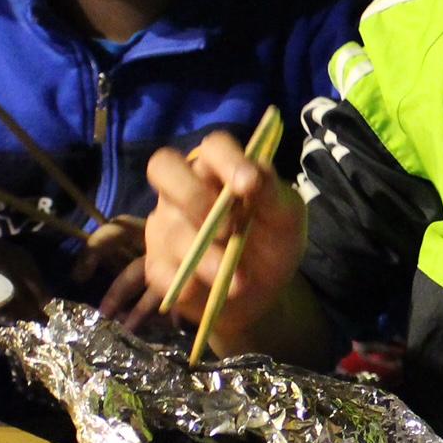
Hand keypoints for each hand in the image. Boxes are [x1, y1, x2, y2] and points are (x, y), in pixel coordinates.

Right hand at [136, 129, 306, 349]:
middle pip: (162, 167)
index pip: (213, 147)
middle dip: (193, 196)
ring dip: (206, 257)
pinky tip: (205, 291)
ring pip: (170, 228)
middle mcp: (184, 190)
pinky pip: (159, 269)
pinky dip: (184, 283)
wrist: (262, 295)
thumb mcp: (285, 219)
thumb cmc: (272, 244)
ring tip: (238, 281)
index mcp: (218, 171)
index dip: (226, 161)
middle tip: (228, 229)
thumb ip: (273, 193)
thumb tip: (255, 176)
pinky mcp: (157, 264)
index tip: (249, 186)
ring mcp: (166, 225)